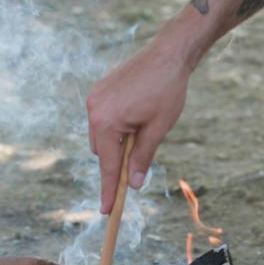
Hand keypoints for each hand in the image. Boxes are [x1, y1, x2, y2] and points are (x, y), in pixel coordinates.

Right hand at [87, 39, 191, 212]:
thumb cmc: (167, 90)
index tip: (106, 211)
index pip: (108, 167)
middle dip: (118, 160)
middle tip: (140, 159)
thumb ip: (143, 158)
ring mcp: (94, 99)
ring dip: (117, 142)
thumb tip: (134, 185)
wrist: (168, 53)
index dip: (110, 191)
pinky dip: (114, 127)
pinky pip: (101, 120)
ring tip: (142, 127)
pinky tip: (135, 115)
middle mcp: (94, 111)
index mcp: (107, 122)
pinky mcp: (98, 92)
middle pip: (102, 153)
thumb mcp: (158, 129)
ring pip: (101, 137)